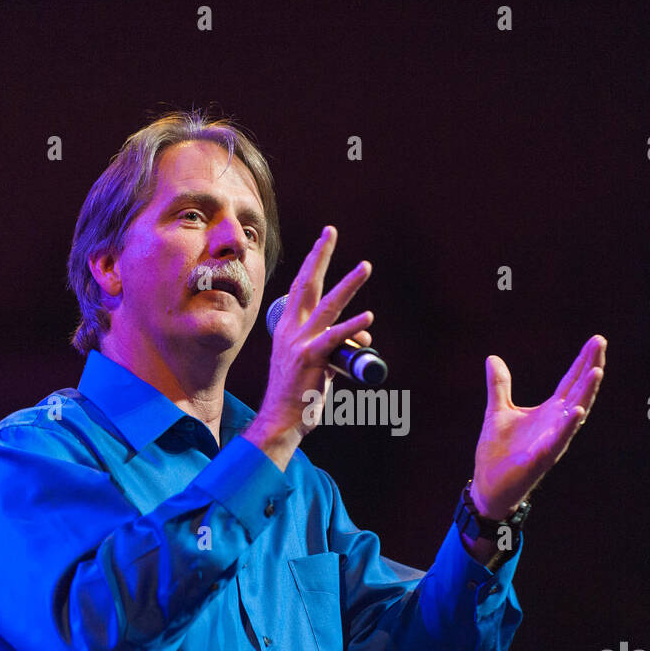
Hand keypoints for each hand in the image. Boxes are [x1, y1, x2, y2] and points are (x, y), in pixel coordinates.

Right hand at [251, 226, 373, 443]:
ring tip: (365, 266)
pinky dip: (353, 327)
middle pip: (308, 284)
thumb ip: (340, 343)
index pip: (300, 286)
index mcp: (287, 327)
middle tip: (331, 231)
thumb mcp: (319, 362)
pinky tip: (368, 318)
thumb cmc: (300, 394)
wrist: (281, 420)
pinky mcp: (310, 358)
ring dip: (349, 284)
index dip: (312, 261)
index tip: (324, 240)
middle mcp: (290, 330)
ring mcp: (300, 343)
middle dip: (321, 255)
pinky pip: (335, 338)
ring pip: (328, 306)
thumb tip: (364, 333)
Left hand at [469, 335, 605, 518]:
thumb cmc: (498, 451)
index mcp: (549, 411)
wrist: (488, 484)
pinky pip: (559, 439)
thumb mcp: (497, 411)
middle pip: (578, 391)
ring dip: (587, 393)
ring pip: (575, 413)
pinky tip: (578, 411)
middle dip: (590, 367)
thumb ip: (500, 385)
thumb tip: (493, 358)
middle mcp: (557, 423)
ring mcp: (553, 440)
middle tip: (600, 342)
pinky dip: (568, 425)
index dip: (582, 361)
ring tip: (597, 371)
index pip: (570, 381)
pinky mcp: (542, 457)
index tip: (596, 340)